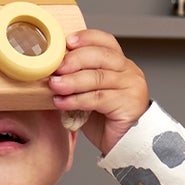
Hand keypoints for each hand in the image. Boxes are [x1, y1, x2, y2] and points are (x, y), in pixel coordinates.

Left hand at [48, 29, 149, 154]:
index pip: (105, 41)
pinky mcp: (128, 105)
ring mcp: (132, 87)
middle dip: (74, 60)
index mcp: (121, 64)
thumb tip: (52, 70)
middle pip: (100, 56)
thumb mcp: (91, 93)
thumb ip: (80, 78)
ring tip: (54, 86)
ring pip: (97, 77)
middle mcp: (130, 72)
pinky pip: (98, 98)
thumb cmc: (107, 121)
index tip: (66, 42)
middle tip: (55, 68)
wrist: (125, 146)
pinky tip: (62, 102)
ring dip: (71, 81)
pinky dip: (76, 100)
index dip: (85, 38)